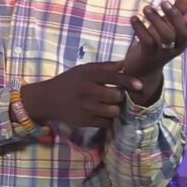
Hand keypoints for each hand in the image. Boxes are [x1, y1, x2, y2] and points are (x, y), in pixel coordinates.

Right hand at [21, 61, 142, 127]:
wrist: (47, 99)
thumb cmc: (68, 82)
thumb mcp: (83, 70)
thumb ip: (104, 67)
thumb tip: (125, 63)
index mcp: (88, 75)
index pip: (113, 77)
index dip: (128, 81)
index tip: (139, 85)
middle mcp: (87, 91)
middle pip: (116, 96)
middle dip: (119, 96)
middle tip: (114, 95)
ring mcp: (85, 107)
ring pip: (113, 111)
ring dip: (114, 109)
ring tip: (108, 105)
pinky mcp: (84, 121)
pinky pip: (106, 123)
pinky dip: (107, 119)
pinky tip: (101, 114)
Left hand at [124, 0, 186, 104]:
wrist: (141, 70)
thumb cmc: (157, 43)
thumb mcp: (168, 26)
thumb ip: (179, 9)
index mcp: (183, 40)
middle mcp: (176, 47)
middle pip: (182, 33)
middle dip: (174, 16)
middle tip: (163, 2)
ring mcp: (163, 53)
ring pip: (165, 36)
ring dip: (155, 20)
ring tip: (146, 8)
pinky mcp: (149, 56)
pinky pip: (147, 41)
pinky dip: (140, 28)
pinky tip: (134, 18)